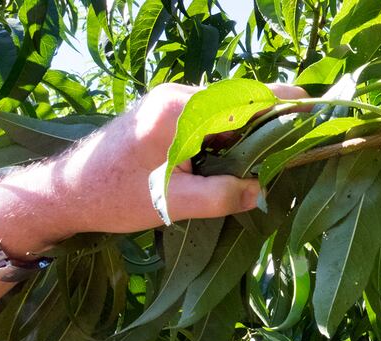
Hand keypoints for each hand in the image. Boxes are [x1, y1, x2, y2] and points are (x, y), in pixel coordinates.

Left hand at [0, 82, 308, 257]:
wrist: (65, 192)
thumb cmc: (113, 197)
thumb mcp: (172, 203)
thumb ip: (221, 196)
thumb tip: (260, 190)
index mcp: (179, 109)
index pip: (243, 99)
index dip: (282, 104)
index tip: (315, 109)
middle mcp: (177, 97)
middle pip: (240, 103)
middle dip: (269, 126)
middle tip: (295, 153)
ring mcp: (171, 104)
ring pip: (227, 114)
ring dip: (248, 137)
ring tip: (270, 166)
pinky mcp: (167, 116)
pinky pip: (212, 122)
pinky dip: (230, 140)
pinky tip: (237, 165)